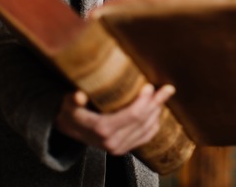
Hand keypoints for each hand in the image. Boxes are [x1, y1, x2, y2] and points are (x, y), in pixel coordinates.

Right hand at [55, 84, 174, 154]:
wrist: (69, 130)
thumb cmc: (71, 111)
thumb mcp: (68, 104)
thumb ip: (73, 99)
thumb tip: (79, 96)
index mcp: (101, 129)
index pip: (131, 115)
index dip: (144, 101)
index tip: (150, 86)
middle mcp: (112, 141)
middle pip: (143, 120)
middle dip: (157, 103)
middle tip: (167, 88)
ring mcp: (119, 148)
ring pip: (147, 129)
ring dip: (157, 111)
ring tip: (163, 96)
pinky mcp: (124, 149)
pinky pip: (146, 137)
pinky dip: (155, 123)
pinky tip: (158, 111)